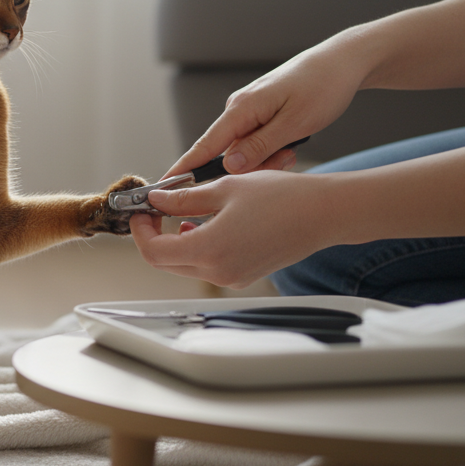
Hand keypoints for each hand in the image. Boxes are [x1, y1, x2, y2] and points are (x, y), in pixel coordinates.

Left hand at [129, 170, 347, 287]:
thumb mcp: (224, 189)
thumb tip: (157, 201)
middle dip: (154, 235)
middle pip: (166, 262)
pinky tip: (205, 224)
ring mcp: (232, 277)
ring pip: (185, 265)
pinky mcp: (243, 275)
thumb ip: (183, 199)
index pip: (154, 252)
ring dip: (175, 241)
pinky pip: (207, 265)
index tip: (141, 212)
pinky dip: (197, 246)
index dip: (140, 231)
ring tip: (181, 212)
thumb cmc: (282, 198)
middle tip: (156, 210)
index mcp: (209, 250)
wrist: (324, 213)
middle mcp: (219, 271)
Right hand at [164, 42, 367, 178]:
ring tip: (295, 148)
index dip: (184, 169)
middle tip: (287, 159)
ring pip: (244, 150)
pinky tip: (292, 143)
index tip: (163, 188)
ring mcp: (248, 110)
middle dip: (251, 168)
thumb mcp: (295, 123)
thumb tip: (228, 166)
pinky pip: (255, 140)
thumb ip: (260, 146)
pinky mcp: (260, 112)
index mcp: (242, 108)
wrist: (343, 61)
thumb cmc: (324, 87)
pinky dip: (271, 149)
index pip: (204, 146)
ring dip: (267, 158)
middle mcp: (238, 108)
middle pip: (227, 153)